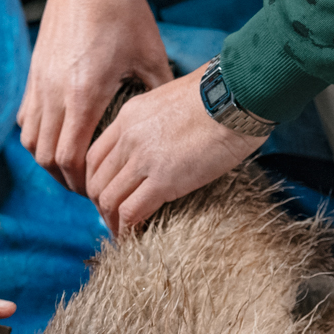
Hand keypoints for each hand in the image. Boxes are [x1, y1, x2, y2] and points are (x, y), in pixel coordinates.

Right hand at [22, 0, 171, 190]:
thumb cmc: (122, 9)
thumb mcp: (151, 53)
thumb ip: (159, 91)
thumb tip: (175, 121)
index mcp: (84, 93)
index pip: (70, 158)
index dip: (82, 182)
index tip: (100, 191)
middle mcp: (54, 92)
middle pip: (46, 158)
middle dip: (66, 179)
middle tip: (90, 186)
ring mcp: (39, 82)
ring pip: (30, 141)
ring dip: (49, 160)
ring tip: (73, 166)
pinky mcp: (33, 71)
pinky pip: (25, 117)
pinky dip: (38, 135)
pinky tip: (59, 135)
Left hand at [86, 61, 267, 233]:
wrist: (238, 96)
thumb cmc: (220, 95)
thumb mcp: (174, 99)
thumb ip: (160, 120)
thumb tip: (168, 137)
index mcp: (129, 116)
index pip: (95, 156)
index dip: (97, 181)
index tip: (108, 195)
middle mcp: (128, 137)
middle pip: (97, 181)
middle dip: (101, 205)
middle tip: (114, 220)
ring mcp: (144, 159)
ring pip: (109, 200)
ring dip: (113, 222)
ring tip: (123, 235)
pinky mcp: (164, 180)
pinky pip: (131, 211)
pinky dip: (127, 230)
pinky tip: (133, 238)